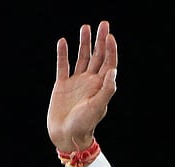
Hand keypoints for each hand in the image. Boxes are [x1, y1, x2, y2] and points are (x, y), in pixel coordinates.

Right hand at [47, 21, 117, 152]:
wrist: (67, 135)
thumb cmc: (85, 124)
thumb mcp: (98, 107)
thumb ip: (107, 89)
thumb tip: (113, 71)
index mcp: (101, 86)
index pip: (109, 63)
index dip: (110, 49)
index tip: (110, 36)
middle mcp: (90, 81)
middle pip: (97, 56)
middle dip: (100, 40)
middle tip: (103, 24)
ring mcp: (76, 82)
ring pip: (82, 57)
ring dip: (84, 43)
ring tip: (85, 27)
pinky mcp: (62, 85)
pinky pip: (63, 65)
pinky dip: (63, 53)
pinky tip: (63, 42)